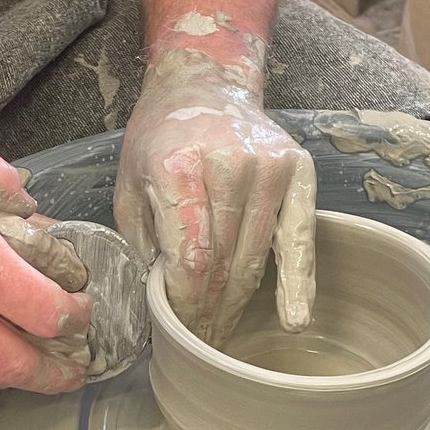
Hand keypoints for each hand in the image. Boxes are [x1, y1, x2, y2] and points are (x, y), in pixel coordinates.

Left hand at [115, 39, 314, 347]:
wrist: (204, 84)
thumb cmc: (160, 142)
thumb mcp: (130, 187)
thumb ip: (145, 243)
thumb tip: (159, 304)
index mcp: (180, 168)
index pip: (191, 260)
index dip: (187, 306)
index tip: (181, 332)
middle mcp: (230, 165)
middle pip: (224, 265)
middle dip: (210, 312)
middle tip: (202, 344)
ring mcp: (269, 167)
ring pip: (256, 258)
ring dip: (239, 305)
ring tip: (224, 335)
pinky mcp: (298, 170)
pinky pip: (299, 238)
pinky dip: (298, 282)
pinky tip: (296, 318)